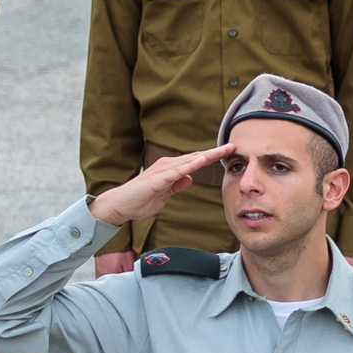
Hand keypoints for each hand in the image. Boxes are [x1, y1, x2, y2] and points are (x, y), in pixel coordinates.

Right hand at [89, 143, 232, 226]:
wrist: (120, 206)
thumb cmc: (140, 200)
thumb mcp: (164, 194)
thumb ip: (177, 185)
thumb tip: (190, 178)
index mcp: (171, 169)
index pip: (195, 161)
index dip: (212, 157)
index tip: (228, 153)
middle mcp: (168, 166)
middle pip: (196, 157)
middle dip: (215, 153)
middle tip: (233, 146)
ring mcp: (162, 171)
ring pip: (189, 161)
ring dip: (206, 156)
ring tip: (223, 150)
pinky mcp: (156, 180)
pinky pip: (176, 172)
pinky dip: (189, 166)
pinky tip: (201, 162)